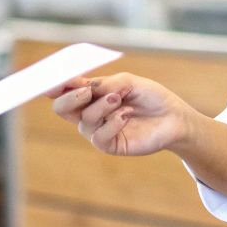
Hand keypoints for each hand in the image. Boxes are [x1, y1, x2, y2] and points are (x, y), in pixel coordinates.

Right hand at [47, 73, 194, 157]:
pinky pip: (99, 136)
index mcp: (90, 94)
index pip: (64, 90)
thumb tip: (84, 87)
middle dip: (70, 98)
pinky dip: (112, 123)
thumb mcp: (127, 82)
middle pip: (61, 108)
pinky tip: (126, 116)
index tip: (53, 81)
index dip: (54, 86)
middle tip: (86, 91)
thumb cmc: (151, 96)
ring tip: (119, 99)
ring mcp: (99, 130)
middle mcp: (90, 112)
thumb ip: (104, 84)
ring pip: (84, 120)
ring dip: (101, 107)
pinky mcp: (110, 145)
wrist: (173, 117)